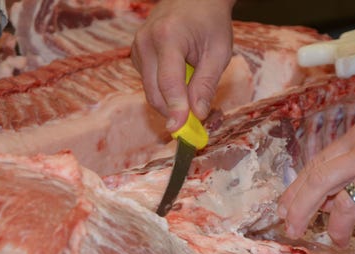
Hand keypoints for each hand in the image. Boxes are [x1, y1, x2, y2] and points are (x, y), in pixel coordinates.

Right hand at [130, 0, 234, 131]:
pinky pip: (149, 84)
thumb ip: (206, 84)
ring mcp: (137, 48)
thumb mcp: (219, 52)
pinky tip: (181, 79)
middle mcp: (146, 42)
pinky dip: (164, 91)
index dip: (175, 109)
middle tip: (196, 124)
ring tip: (193, 90)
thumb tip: (197, 114)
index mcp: (168, 37)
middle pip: (154, 92)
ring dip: (170, 101)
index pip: (168, 82)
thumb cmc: (210, 22)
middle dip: (174, 111)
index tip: (180, 130)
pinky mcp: (136, 56)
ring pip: (150, 91)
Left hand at [277, 119, 354, 253]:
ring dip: (336, 227)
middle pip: (319, 182)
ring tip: (338, 241)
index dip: (295, 190)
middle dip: (300, 209)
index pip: (315, 165)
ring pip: (345, 203)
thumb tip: (325, 195)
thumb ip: (353, 163)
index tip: (282, 210)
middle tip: (292, 230)